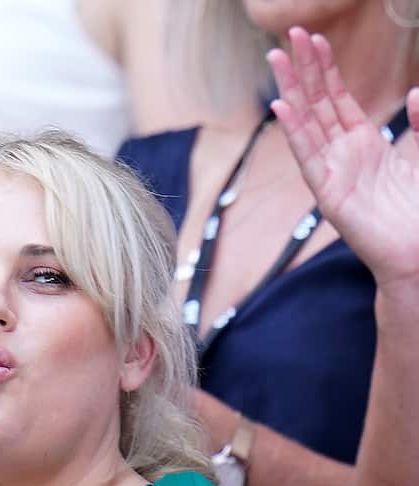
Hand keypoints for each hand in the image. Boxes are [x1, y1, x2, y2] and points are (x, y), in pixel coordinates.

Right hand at [268, 27, 418, 287]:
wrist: (417, 252)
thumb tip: (415, 90)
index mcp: (363, 144)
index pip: (336, 98)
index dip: (326, 68)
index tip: (315, 39)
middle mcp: (342, 154)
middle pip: (316, 103)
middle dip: (303, 69)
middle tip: (289, 35)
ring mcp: (332, 172)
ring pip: (306, 123)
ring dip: (291, 90)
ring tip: (278, 59)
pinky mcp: (328, 193)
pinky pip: (307, 157)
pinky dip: (294, 132)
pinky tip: (281, 107)